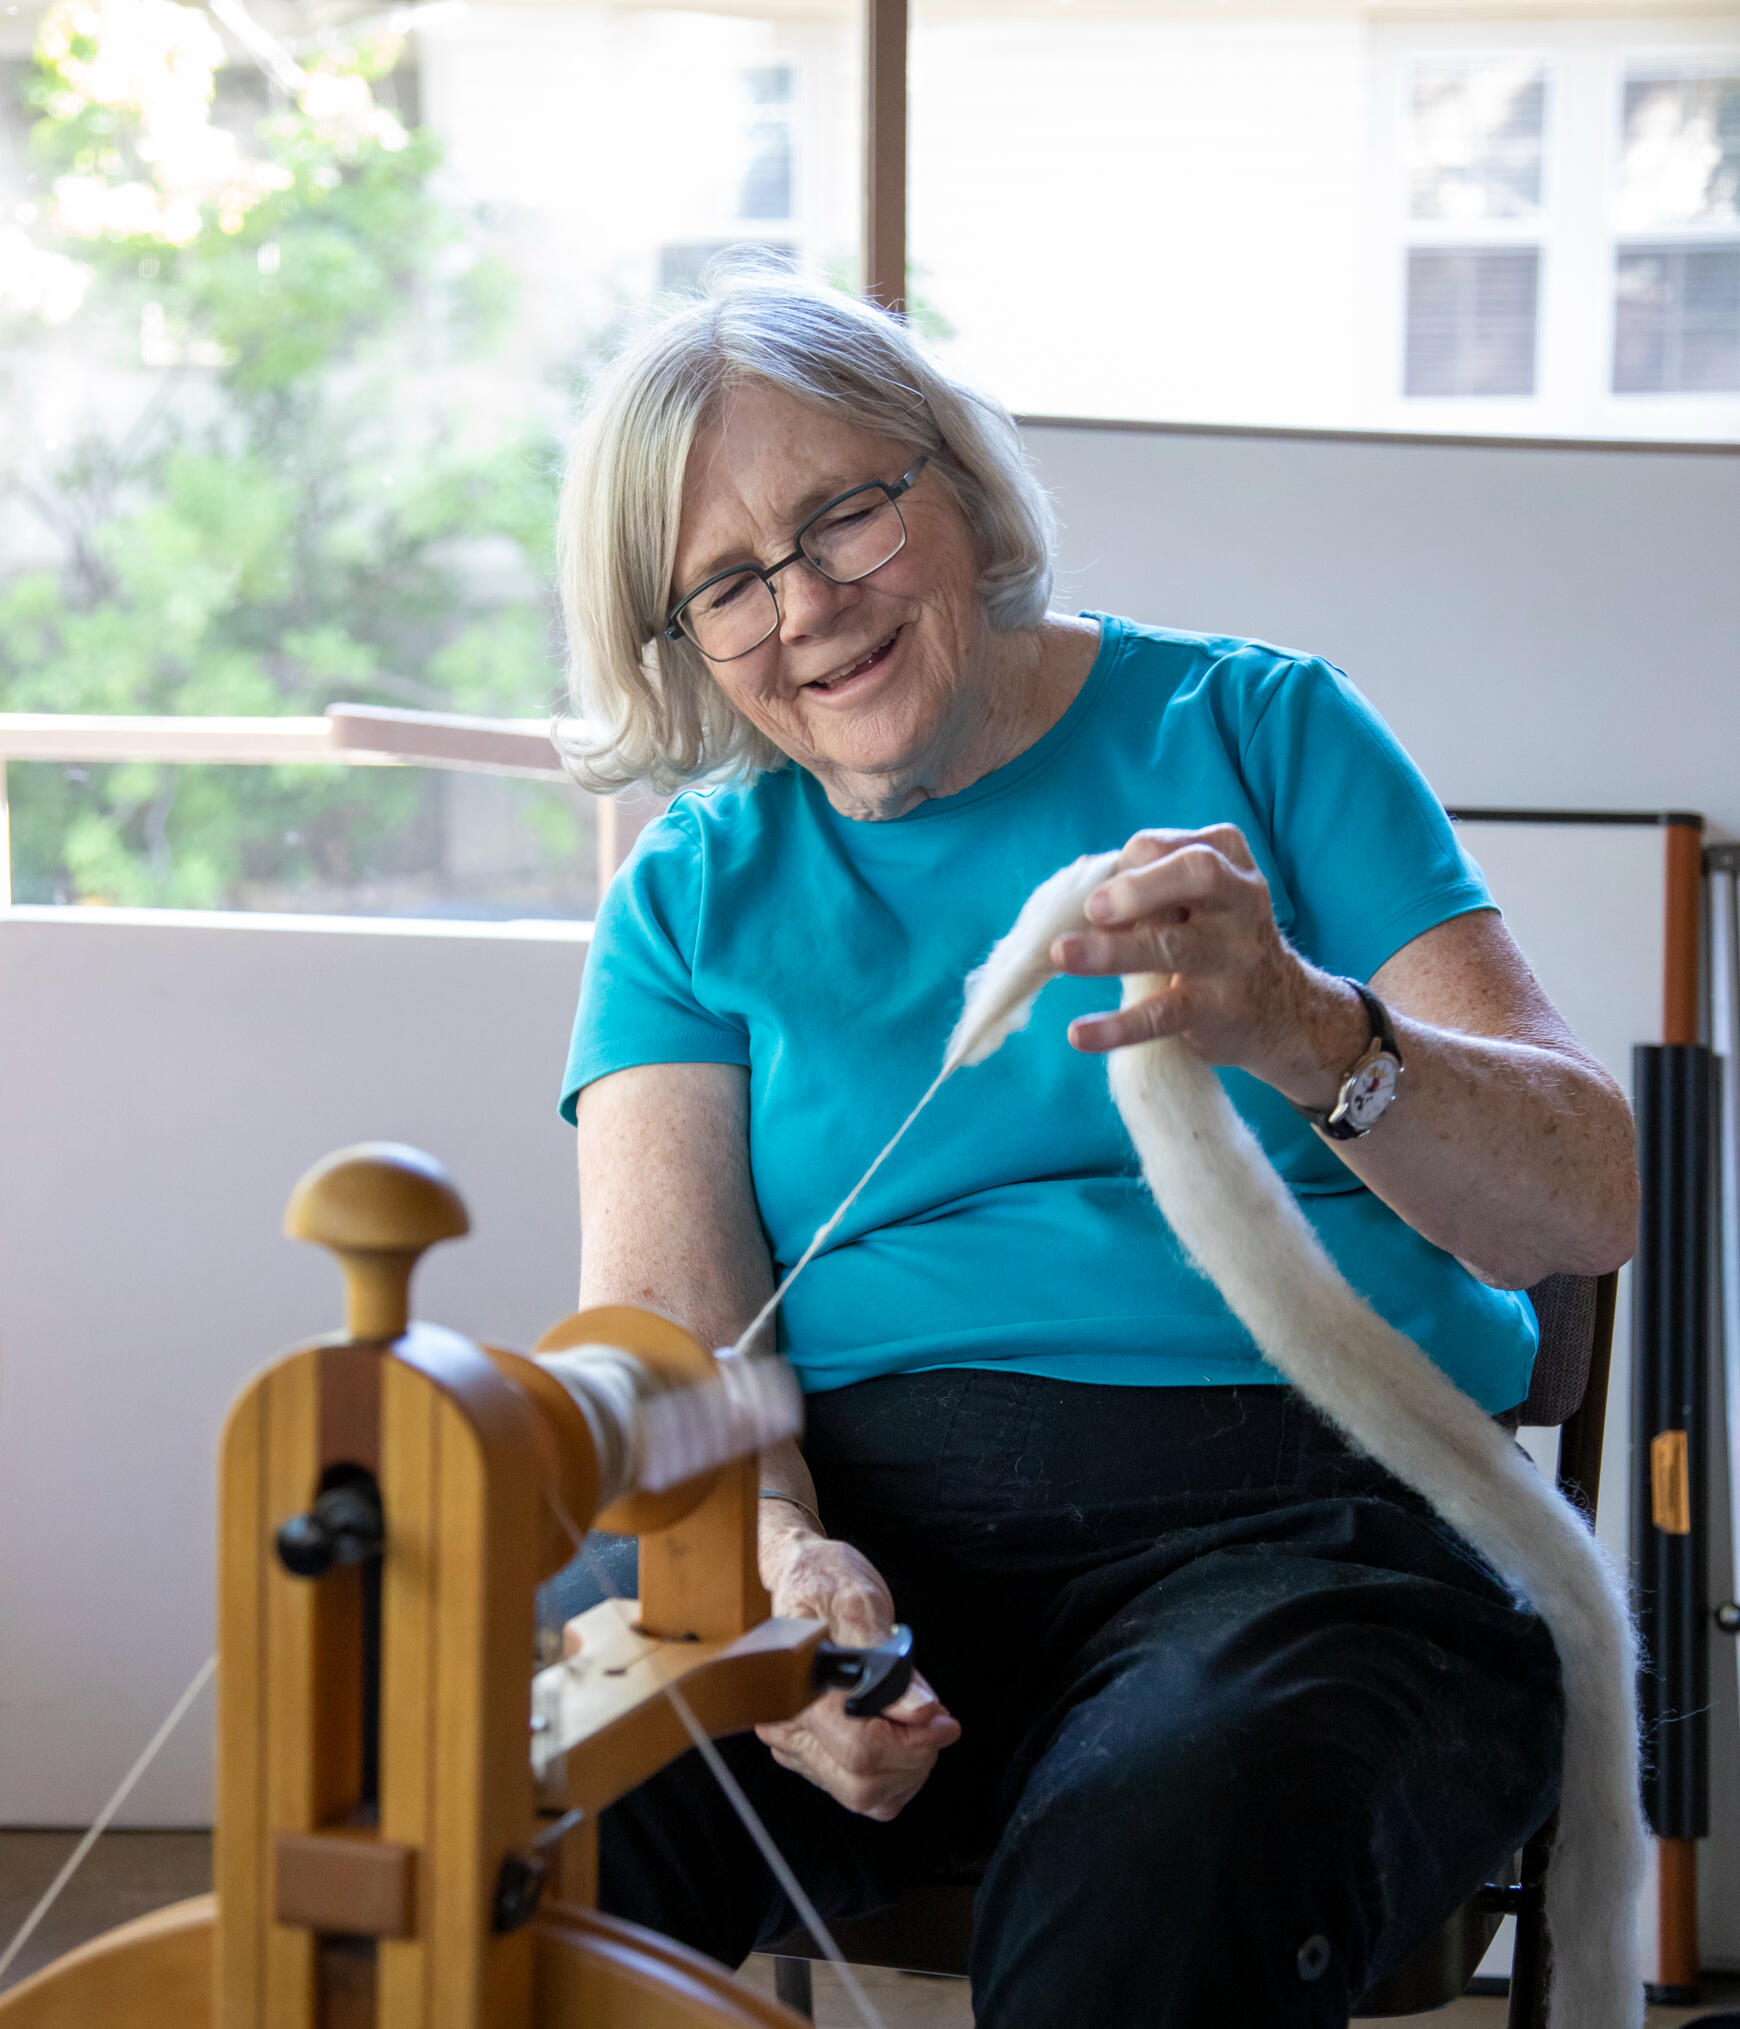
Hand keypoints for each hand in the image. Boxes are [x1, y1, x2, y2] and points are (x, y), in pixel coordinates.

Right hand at [755, 1504, 960, 1820]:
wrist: (801, 1577)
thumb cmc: (824, 1580)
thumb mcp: (859, 1600)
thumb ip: (888, 1659)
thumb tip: (920, 1710)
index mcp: (795, 1692)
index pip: (861, 1747)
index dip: (913, 1741)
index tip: (944, 1719)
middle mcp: (787, 1729)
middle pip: (864, 1782)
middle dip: (916, 1756)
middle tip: (937, 1718)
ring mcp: (796, 1748)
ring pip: (865, 1796)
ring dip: (908, 1770)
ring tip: (920, 1724)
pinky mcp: (811, 1756)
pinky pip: (860, 1795)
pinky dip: (894, 1779)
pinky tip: (905, 1743)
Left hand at [1051, 824, 1363, 1105]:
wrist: (1284, 1009)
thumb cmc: (1214, 937)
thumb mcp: (1194, 898)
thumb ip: (1143, 887)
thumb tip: (1070, 899)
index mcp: (1226, 856)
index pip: (1161, 848)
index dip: (1120, 871)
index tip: (1095, 902)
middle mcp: (1241, 898)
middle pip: (1195, 874)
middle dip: (1138, 888)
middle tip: (1093, 910)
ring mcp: (1236, 954)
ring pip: (1173, 946)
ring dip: (1112, 951)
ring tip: (1062, 955)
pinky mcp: (1222, 1008)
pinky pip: (1166, 1013)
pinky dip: (1119, 1026)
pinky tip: (1079, 1033)